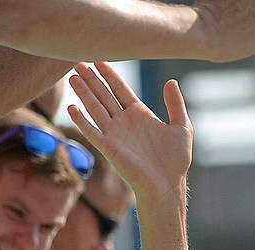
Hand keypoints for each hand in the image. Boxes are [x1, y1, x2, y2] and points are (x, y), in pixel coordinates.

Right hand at [68, 63, 192, 198]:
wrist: (168, 184)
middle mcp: (124, 122)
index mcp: (140, 114)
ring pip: (95, 109)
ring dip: (83, 94)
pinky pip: (92, 132)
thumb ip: (175, 105)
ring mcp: (115, 134)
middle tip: (78, 63)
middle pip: (104, 95)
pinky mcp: (109, 148)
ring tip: (72, 78)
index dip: (110, 75)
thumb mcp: (182, 127)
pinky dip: (82, 121)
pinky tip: (72, 108)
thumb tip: (171, 82)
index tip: (99, 60)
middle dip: (92, 79)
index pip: (120, 89)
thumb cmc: (176, 159)